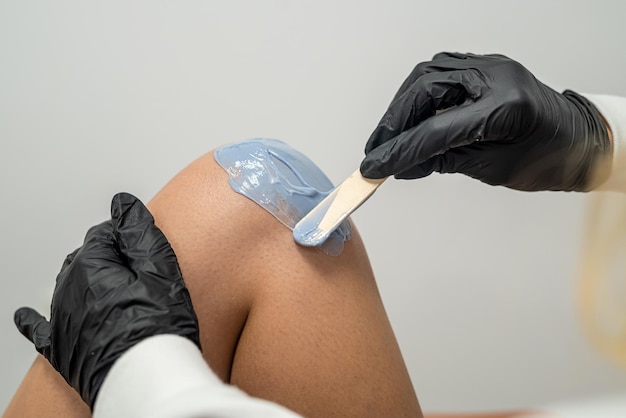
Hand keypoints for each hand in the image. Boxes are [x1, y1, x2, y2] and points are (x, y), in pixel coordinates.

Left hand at [14, 193, 199, 407]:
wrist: (145, 381)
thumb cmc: (157, 328)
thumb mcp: (160, 270)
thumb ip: (139, 232)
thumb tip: (122, 202)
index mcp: (90, 266)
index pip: (103, 235)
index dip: (125, 237)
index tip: (141, 246)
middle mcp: (68, 290)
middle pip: (84, 259)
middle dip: (104, 257)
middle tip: (133, 269)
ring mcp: (61, 320)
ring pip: (66, 286)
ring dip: (84, 280)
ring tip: (110, 287)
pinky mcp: (60, 348)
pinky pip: (39, 329)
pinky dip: (34, 320)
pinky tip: (25, 315)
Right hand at [360, 52, 610, 190]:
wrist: (576, 139)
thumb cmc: (545, 157)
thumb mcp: (491, 168)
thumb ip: (442, 161)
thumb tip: (401, 166)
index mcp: (505, 108)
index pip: (436, 131)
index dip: (399, 152)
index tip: (374, 168)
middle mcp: (495, 77)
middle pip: (425, 90)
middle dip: (394, 122)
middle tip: (375, 150)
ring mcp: (488, 66)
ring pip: (426, 76)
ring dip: (400, 106)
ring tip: (388, 136)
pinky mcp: (481, 66)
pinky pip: (438, 73)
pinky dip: (416, 96)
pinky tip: (408, 118)